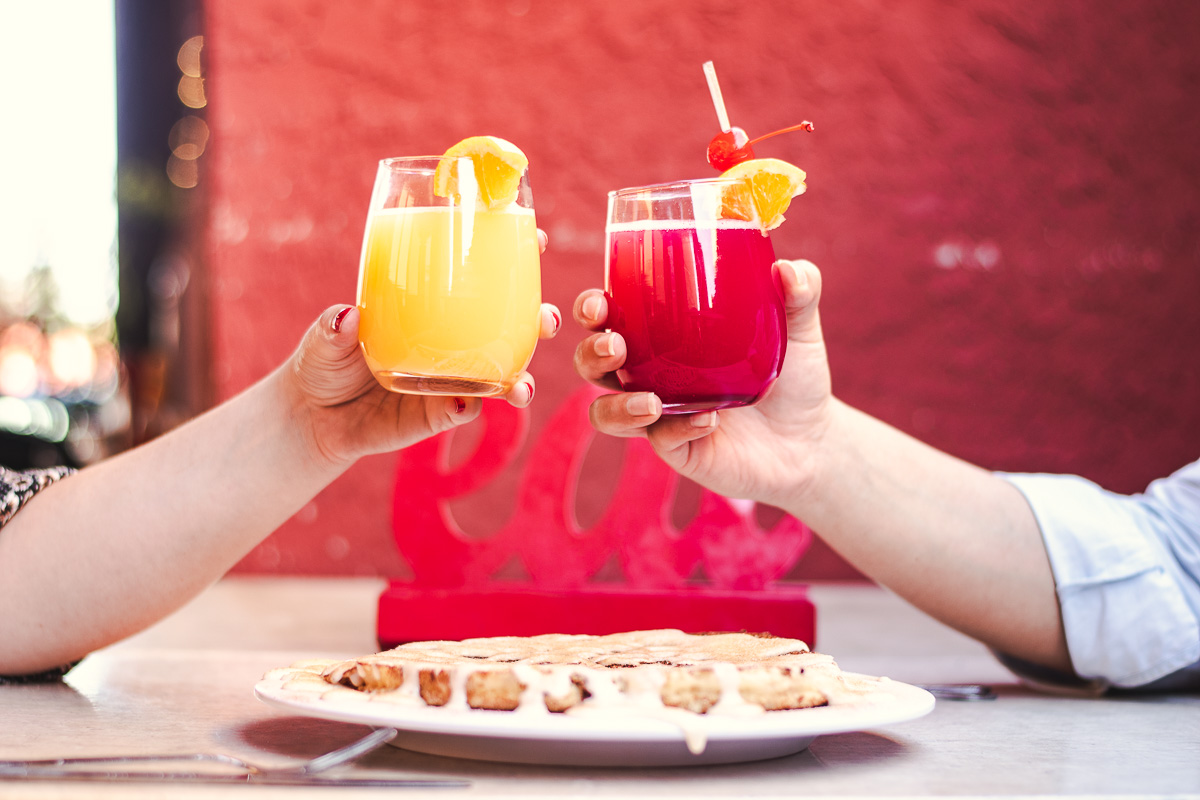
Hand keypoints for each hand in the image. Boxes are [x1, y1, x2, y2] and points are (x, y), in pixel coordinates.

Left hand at [287, 230, 559, 467]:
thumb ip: (333, 327)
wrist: (316, 417)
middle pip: (511, 326)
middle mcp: (453, 340)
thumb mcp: (325, 337)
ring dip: (522, 377)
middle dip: (540, 320)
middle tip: (548, 319)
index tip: (536, 238)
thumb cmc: (326, 361)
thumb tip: (346, 316)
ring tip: (522, 386)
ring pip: (501, 373)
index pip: (482, 276)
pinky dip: (468, 406)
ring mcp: (451, 377)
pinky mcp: (438, 413)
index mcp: (435, 306)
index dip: (514, 253)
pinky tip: (465, 402)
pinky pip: (463, 409)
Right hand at [572, 259, 834, 506]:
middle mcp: (650, 374)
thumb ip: (799, 293)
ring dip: (617, 406)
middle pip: (592, 362)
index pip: (608, 316)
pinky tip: (708, 421)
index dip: (591, 308)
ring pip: (604, 413)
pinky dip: (678, 428)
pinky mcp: (676, 448)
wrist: (810, 440)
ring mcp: (659, 415)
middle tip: (617, 346)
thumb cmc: (792, 377)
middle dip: (591, 353)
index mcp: (662, 336)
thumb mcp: (799, 331)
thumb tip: (788, 268)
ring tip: (650, 402)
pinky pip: (659, 440)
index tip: (600, 303)